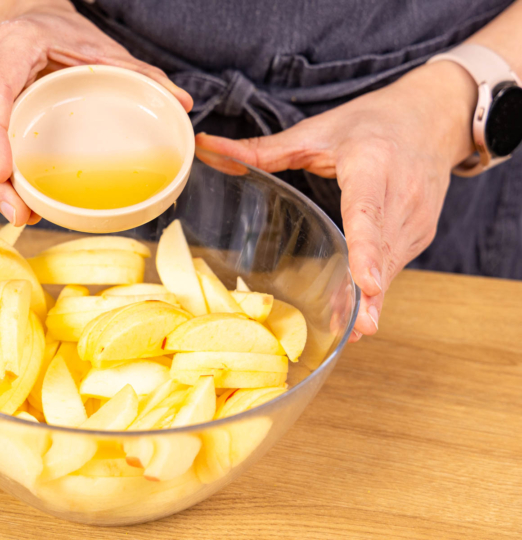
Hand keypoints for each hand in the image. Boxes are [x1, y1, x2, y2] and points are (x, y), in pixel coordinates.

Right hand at [0, 2, 192, 225]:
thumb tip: (181, 102)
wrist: (27, 19)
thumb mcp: (97, 46)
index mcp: (11, 47)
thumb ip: (138, 73)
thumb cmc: (56, 31)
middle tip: (20, 213)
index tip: (3, 172)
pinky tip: (20, 201)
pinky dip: (0, 175)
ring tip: (22, 215)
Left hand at [195, 61, 476, 339]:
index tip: (367, 283)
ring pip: (390, 266)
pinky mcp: (420, 234)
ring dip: (372, 298)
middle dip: (371, 293)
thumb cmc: (372, 123)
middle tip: (356, 330)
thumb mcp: (317, 131)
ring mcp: (416, 219)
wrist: (434, 118)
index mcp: (372, 166)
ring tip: (353, 329)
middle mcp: (401, 196)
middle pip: (382, 252)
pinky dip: (376, 289)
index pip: (367, 213)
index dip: (367, 251)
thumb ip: (262, 148)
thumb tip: (206, 148)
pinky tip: (358, 312)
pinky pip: (394, 266)